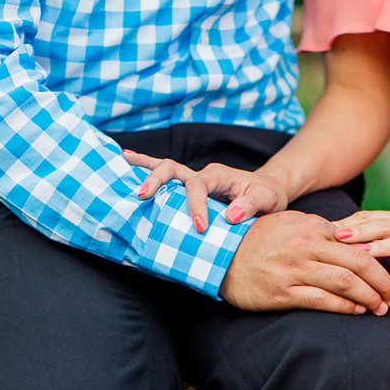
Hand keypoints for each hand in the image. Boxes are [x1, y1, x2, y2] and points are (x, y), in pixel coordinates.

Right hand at [122, 152, 291, 231]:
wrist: (268, 192)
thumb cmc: (267, 196)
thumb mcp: (267, 200)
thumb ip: (251, 205)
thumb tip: (230, 216)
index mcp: (219, 175)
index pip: (199, 186)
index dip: (195, 206)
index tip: (200, 227)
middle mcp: (202, 174)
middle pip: (174, 169)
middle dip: (157, 180)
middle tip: (143, 195)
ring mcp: (193, 180)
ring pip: (165, 169)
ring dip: (144, 167)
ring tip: (122, 162)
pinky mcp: (189, 190)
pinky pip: (167, 178)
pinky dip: (146, 168)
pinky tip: (126, 161)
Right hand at [219, 211, 389, 315]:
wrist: (219, 256)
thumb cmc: (256, 239)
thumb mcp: (289, 223)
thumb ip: (319, 229)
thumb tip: (350, 239)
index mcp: (311, 228)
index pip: (357, 243)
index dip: (379, 258)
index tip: (389, 272)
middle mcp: (306, 247)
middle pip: (359, 263)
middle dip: (382, 281)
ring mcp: (295, 270)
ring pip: (346, 283)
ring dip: (369, 296)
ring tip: (380, 307)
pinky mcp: (283, 293)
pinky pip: (323, 301)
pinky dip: (345, 306)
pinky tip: (357, 311)